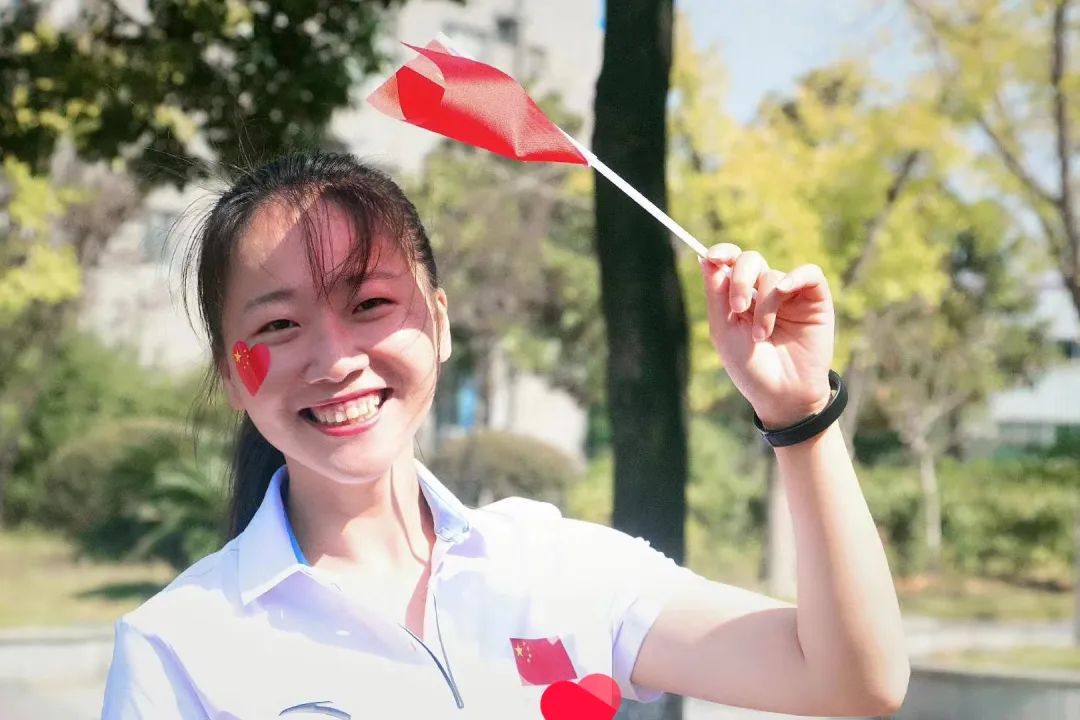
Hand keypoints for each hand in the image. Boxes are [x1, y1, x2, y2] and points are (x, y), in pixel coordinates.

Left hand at [700, 244, 835, 428]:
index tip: (713, 257)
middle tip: (738, 308)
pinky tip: (784, 292)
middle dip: (740, 279)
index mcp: (740, 297)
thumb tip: (706, 259)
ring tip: (762, 336)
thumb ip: (716, 295)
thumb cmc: (750, 367)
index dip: (723, 253)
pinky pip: (808, 273)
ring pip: (773, 275)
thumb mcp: (724, 331)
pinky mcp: (816, 300)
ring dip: (764, 306)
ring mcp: (791, 295)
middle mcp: (764, 291)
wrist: (782, 394)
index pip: (731, 262)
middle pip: (750, 260)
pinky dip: (794, 278)